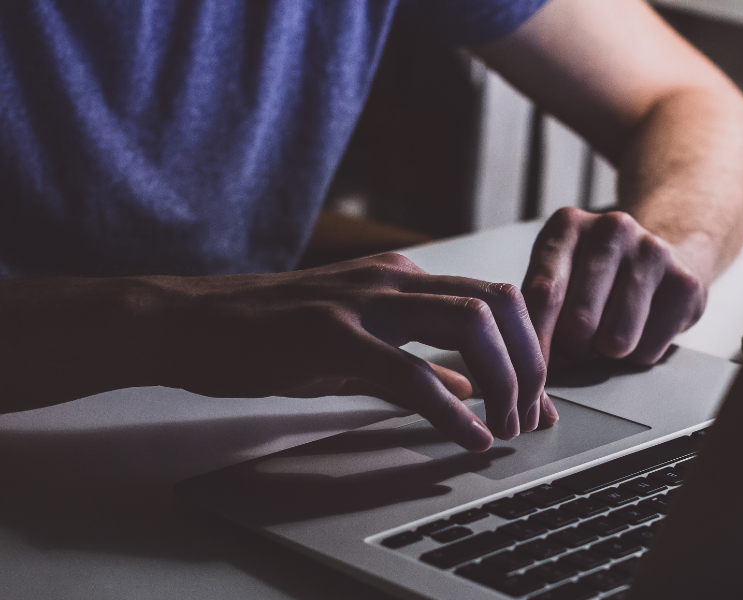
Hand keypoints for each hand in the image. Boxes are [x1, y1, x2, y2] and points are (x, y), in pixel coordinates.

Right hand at [157, 253, 555, 451]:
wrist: (193, 324)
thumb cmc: (274, 334)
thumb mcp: (359, 344)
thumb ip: (419, 360)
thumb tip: (471, 386)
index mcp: (404, 277)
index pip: (495, 299)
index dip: (530, 349)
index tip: (539, 398)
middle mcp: (394, 278)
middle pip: (499, 303)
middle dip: (529, 363)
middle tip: (530, 415)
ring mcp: (363, 302)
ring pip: (469, 324)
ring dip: (502, 380)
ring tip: (505, 426)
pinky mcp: (332, 335)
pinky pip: (409, 371)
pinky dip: (451, 409)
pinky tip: (468, 437)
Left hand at [522, 207, 707, 367]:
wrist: (663, 256)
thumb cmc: (594, 276)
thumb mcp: (557, 274)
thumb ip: (536, 309)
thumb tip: (527, 361)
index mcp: (567, 225)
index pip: (543, 294)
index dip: (535, 341)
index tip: (530, 370)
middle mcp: (611, 229)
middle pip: (578, 323)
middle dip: (572, 349)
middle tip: (577, 344)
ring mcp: (652, 252)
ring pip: (615, 341)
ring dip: (605, 353)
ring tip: (606, 334)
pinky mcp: (685, 283)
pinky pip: (647, 350)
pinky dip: (637, 355)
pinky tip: (639, 329)